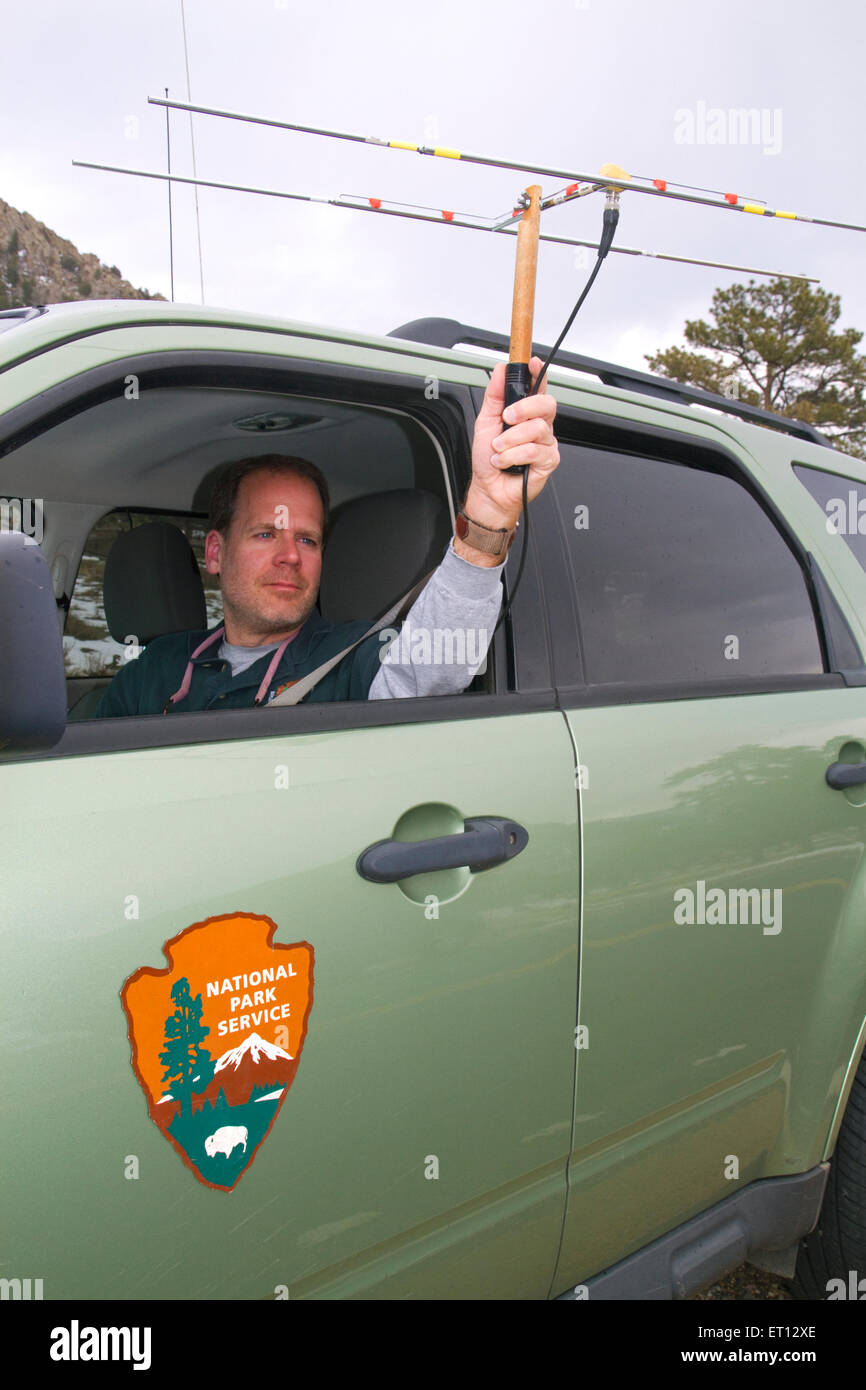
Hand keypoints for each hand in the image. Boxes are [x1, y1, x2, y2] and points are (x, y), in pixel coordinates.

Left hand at [464, 356, 558, 531]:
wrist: (489, 488)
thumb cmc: (488, 459)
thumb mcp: (485, 421)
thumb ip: (494, 395)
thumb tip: (500, 369)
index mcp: (526, 412)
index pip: (537, 386)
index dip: (538, 372)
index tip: (532, 363)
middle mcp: (539, 425)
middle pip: (546, 403)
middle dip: (524, 408)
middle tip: (506, 419)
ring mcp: (546, 442)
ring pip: (537, 428)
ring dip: (511, 440)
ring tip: (499, 450)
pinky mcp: (548, 460)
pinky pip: (535, 450)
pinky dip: (514, 456)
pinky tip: (505, 461)